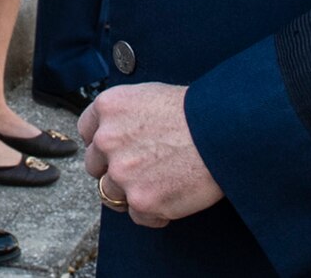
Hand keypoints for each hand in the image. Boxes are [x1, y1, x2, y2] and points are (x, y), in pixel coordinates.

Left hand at [79, 83, 223, 228]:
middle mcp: (107, 139)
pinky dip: (154, 212)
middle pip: (95, 165)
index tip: (115, 150)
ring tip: (159, 184)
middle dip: (114, 169)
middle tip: (141, 169)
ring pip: (111, 192)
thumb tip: (116, 132)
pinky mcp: (141, 200)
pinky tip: (172, 196)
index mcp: (108, 107)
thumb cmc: (196, 111)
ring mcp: (122, 172)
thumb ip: (124, 115)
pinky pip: (138, 216)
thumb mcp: (149, 95)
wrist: (223, 132)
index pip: (87, 131)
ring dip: (131, 192)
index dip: (102, 143)